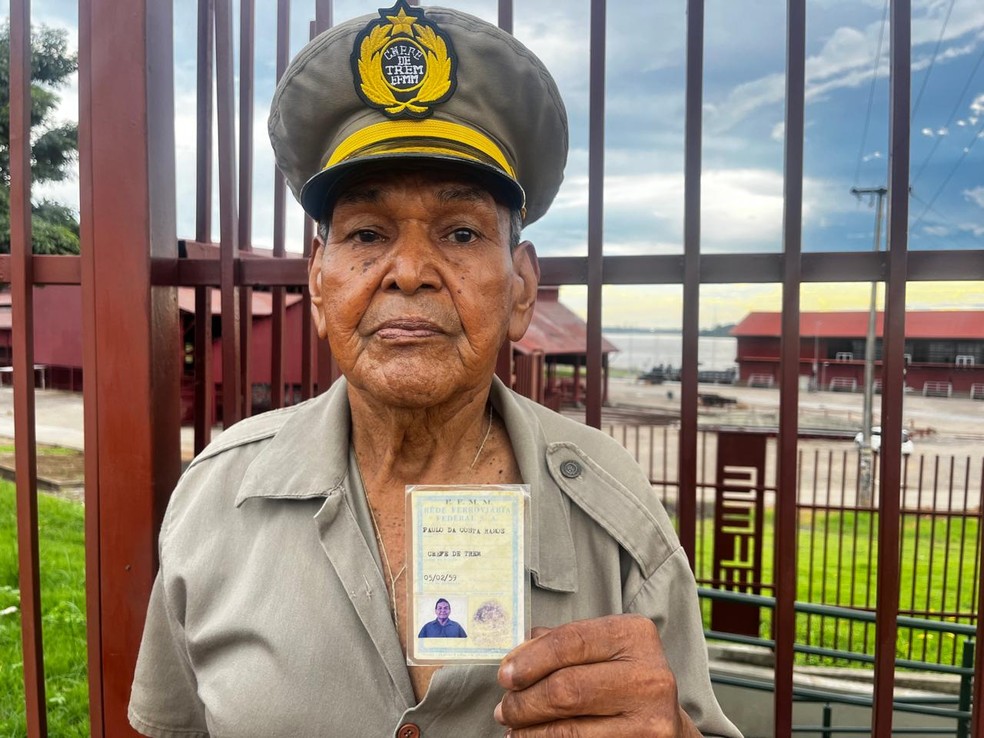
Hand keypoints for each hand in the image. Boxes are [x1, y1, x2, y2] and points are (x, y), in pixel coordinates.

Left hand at [494, 614, 700, 736]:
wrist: (664, 720)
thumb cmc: (623, 677)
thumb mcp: (602, 648)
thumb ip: (560, 645)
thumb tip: (515, 657)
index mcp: (634, 635)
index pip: (570, 642)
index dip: (529, 660)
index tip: (504, 675)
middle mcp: (648, 675)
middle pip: (566, 689)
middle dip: (524, 701)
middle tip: (504, 708)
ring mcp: (649, 717)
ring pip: (570, 729)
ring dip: (530, 729)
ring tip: (513, 725)